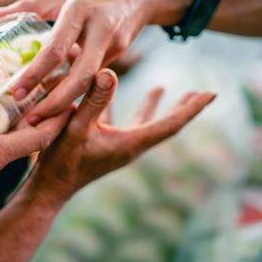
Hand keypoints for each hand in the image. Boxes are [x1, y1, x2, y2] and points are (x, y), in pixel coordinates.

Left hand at [0, 0, 195, 123]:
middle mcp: (100, 30)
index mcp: (81, 10)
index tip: (17, 91)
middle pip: (80, 77)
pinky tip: (56, 102)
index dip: (36, 73)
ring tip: (39, 118)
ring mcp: (114, 45)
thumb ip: (32, 5)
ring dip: (65, 103)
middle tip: (31, 118)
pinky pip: (92, 77)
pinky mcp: (120, 55)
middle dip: (55, 103)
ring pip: (88, 83)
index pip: (56, 49)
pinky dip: (74, 90)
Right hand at [26, 69, 214, 199]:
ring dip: (154, 107)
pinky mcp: (103, 145)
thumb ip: (93, 101)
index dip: (191, 108)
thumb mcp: (76, 129)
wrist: (48, 189)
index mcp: (131, 143)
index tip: (212, 93)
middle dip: (182, 107)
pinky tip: (115, 95)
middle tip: (202, 92)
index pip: (170, 124)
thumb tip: (111, 72)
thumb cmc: (61, 162)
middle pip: (164, 124)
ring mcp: (117, 146)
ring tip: (162, 88)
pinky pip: (121, 124)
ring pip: (143, 123)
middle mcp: (130, 146)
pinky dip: (125, 110)